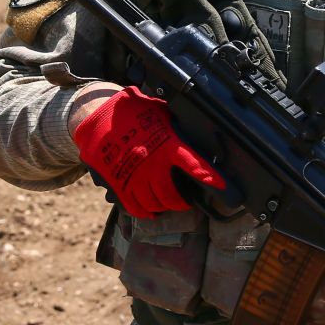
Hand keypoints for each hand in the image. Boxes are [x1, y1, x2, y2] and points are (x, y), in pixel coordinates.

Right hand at [72, 86, 223, 217]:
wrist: (99, 118)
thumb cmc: (134, 112)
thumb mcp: (161, 113)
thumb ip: (177, 126)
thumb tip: (197, 125)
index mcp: (167, 145)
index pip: (194, 164)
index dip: (210, 178)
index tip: (225, 188)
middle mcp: (152, 164)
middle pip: (171, 195)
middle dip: (182, 202)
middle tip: (186, 201)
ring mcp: (134, 176)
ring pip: (153, 203)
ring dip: (163, 207)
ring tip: (168, 204)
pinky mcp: (118, 183)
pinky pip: (134, 206)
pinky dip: (144, 212)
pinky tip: (150, 211)